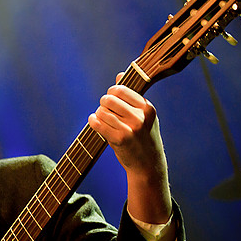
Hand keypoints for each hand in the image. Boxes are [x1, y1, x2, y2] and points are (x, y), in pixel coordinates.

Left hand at [87, 74, 171, 223]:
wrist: (148, 165)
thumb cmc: (144, 137)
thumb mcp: (144, 115)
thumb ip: (131, 96)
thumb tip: (119, 75)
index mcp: (147, 107)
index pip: (120, 89)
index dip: (111, 93)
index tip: (111, 99)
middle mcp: (140, 116)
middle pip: (108, 99)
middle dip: (103, 103)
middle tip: (105, 110)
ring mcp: (130, 128)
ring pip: (101, 111)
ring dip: (98, 114)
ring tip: (103, 120)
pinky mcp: (120, 139)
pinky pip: (97, 123)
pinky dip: (93, 121)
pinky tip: (94, 122)